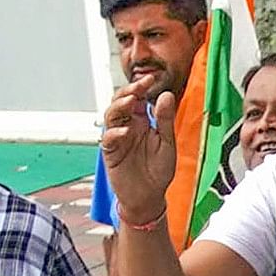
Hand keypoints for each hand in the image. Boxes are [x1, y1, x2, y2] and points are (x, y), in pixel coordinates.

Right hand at [99, 77, 179, 219]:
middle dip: (128, 91)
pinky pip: (108, 139)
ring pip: (111, 116)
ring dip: (119, 107)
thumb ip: (165, 119)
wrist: (149, 196)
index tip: (151, 78)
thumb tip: (166, 94)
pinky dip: (115, 133)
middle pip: (120, 102)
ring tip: (131, 101)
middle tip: (139, 86)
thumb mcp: (167, 143)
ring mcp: (118, 138)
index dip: (141, 86)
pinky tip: (126, 131)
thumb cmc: (158, 170)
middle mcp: (127, 126)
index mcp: (142, 121)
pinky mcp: (111, 153)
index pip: (137, 97)